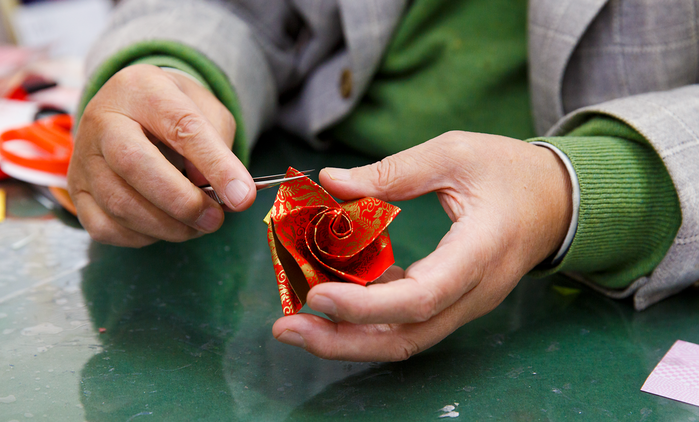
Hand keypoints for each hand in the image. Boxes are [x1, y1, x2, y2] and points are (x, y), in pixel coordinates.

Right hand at [69, 65, 254, 246]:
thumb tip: (217, 191)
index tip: (242, 196)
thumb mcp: (207, 111)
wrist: (132, 111)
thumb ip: (218, 144)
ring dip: (168, 226)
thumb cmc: (175, 112)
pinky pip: (105, 227)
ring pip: (119, 203)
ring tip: (198, 225)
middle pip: (134, 164)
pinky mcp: (77, 192)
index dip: (215, 165)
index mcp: (141, 89)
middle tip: (215, 219)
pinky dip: (142, 237)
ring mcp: (83, 158)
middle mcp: (102, 120)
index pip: (181, 126)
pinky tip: (165, 227)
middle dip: (183, 202)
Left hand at [272, 131, 572, 360]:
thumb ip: (392, 170)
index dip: (367, 304)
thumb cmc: (511, 172)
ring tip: (295, 322)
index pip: (423, 296)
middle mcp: (474, 292)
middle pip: (406, 337)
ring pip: (404, 339)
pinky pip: (407, 321)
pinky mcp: (453, 301)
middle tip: (286, 328)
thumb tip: (331, 182)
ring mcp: (465, 303)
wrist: (557, 200)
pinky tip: (331, 297)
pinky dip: (366, 318)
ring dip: (348, 337)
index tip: (317, 294)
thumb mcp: (454, 153)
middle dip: (343, 341)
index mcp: (480, 253)